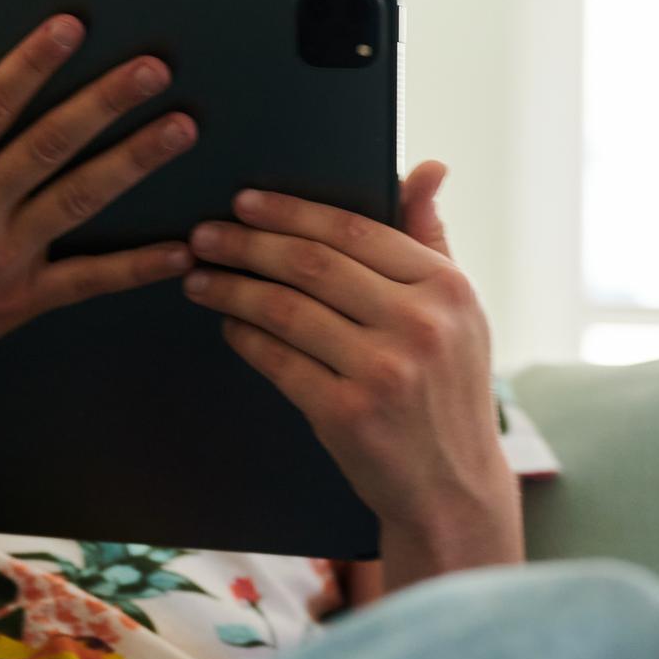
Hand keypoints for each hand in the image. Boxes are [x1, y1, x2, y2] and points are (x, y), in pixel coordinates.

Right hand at [0, 15, 197, 422]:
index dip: (31, 62)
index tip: (72, 26)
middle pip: (50, 145)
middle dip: (105, 102)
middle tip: (155, 67)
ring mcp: (2, 258)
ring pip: (79, 199)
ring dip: (134, 162)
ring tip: (181, 127)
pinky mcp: (21, 300)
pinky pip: (87, 281)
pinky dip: (136, 267)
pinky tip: (180, 248)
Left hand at [181, 161, 519, 583]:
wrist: (453, 491)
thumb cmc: (447, 389)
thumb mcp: (459, 313)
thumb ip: (432, 238)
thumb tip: (427, 167)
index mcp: (447, 287)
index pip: (354, 230)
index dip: (291, 211)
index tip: (245, 200)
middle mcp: (420, 324)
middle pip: (312, 264)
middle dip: (247, 243)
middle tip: (203, 234)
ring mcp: (385, 371)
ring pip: (286, 309)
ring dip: (232, 288)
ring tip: (199, 276)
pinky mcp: (348, 415)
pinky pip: (277, 361)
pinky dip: (244, 338)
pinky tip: (226, 324)